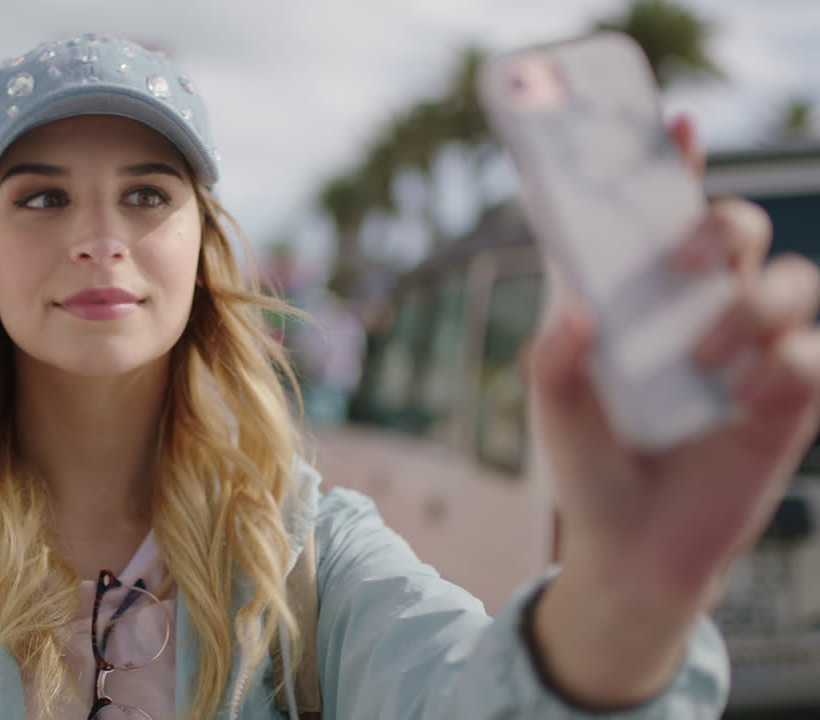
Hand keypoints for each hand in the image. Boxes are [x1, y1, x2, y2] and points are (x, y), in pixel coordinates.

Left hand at [527, 115, 819, 706]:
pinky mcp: (787, 401)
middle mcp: (698, 316)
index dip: (671, 169)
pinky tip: (744, 398)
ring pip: (792, 282)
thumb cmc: (590, 473)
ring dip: (755, 304)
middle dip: (724, 224)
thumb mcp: (556, 415)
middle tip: (690, 258)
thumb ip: (554, 360)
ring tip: (705, 358)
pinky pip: (814, 353)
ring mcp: (749, 354)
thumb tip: (578, 309)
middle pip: (739, 231)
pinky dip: (785, 363)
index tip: (673, 125)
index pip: (659, 222)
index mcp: (641, 304)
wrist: (633, 555)